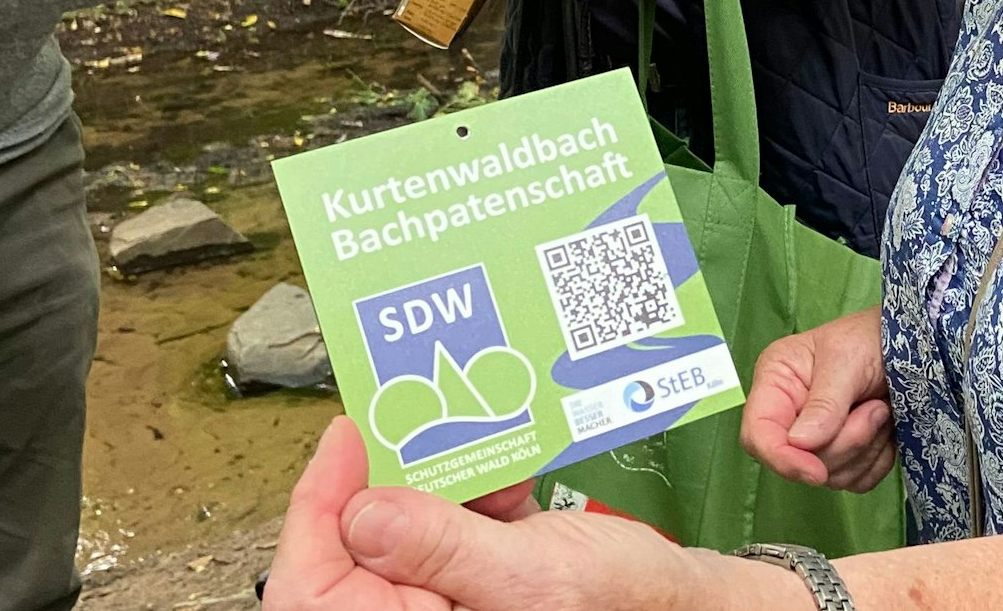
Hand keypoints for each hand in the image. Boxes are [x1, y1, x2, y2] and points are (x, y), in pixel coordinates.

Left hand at [265, 419, 696, 610]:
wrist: (685, 601)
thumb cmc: (625, 606)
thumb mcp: (529, 575)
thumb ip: (442, 547)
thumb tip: (362, 509)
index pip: (318, 587)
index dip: (317, 509)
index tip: (346, 435)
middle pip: (360, 547)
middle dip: (383, 477)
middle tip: (401, 411)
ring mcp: (451, 598)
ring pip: (407, 526)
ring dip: (438, 476)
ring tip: (463, 428)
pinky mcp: (480, 575)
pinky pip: (454, 524)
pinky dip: (478, 488)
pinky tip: (506, 465)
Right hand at [741, 309, 895, 492]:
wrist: (910, 344)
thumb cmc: (870, 338)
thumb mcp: (846, 360)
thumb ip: (824, 402)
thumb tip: (800, 443)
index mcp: (776, 384)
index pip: (758, 434)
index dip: (782, 459)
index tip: (817, 472)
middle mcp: (790, 416)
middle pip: (800, 461)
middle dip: (844, 442)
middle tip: (875, 408)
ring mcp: (818, 440)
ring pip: (832, 475)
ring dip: (866, 448)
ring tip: (880, 409)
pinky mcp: (845, 456)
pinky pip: (857, 481)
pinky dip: (877, 460)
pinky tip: (886, 428)